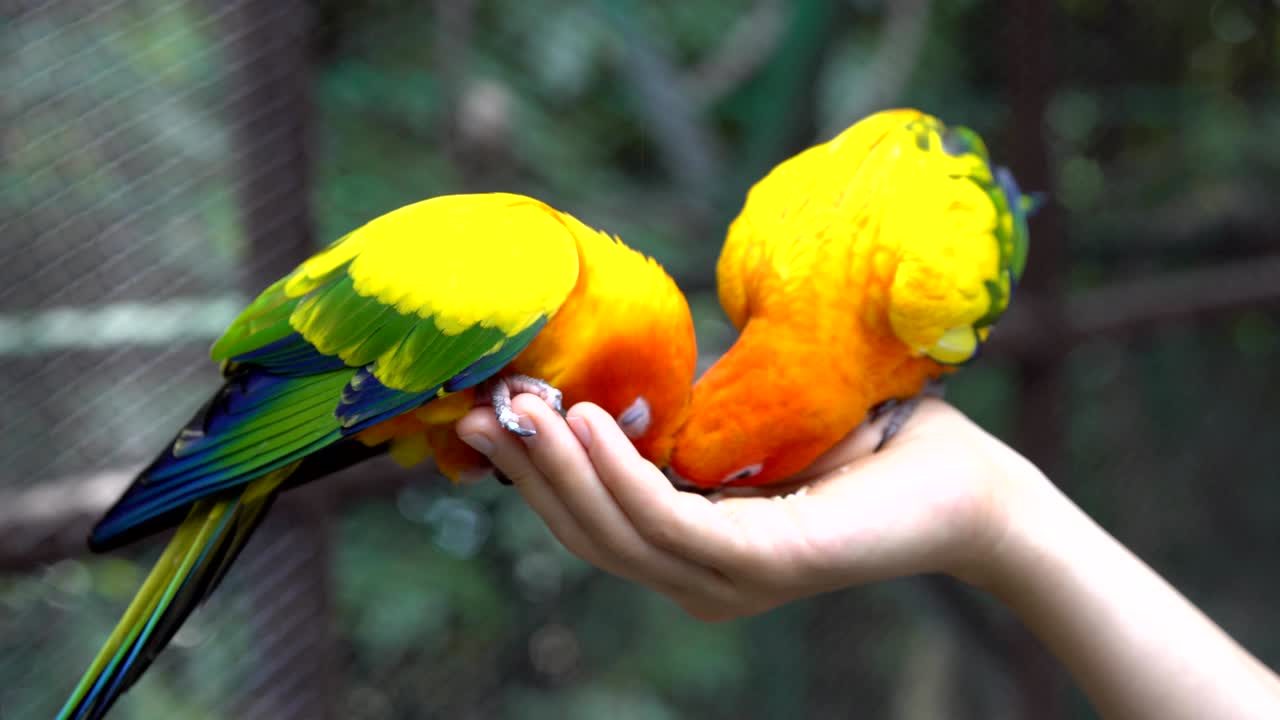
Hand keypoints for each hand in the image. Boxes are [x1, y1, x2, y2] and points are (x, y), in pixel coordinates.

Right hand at [455, 394, 1038, 620]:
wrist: (962, 480)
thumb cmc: (860, 445)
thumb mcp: (747, 430)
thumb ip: (685, 424)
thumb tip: (615, 371)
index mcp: (695, 551)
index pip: (594, 523)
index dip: (535, 475)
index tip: (489, 414)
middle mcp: (702, 579)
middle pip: (589, 534)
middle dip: (528, 472)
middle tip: (479, 408)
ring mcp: (732, 580)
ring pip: (617, 533)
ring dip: (559, 470)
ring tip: (520, 408)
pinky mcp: (768, 562)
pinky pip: (671, 521)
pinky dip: (619, 474)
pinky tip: (583, 423)